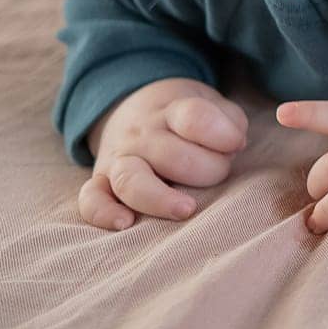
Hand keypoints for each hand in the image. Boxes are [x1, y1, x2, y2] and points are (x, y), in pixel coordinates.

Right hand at [78, 77, 248, 230]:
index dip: (220, 133)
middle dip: (206, 170)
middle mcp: (142, 134)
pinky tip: (125, 224)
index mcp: (172, 110)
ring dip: (160, 198)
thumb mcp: (211, 104)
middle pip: (172, 156)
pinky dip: (102, 213)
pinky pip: (90, 200)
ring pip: (130, 180)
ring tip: (187, 209)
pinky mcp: (99, 181)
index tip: (236, 144)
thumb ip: (229, 123)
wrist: (133, 105)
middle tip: (219, 172)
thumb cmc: (184, 117)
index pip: (193, 117)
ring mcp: (118, 158)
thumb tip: (233, 145)